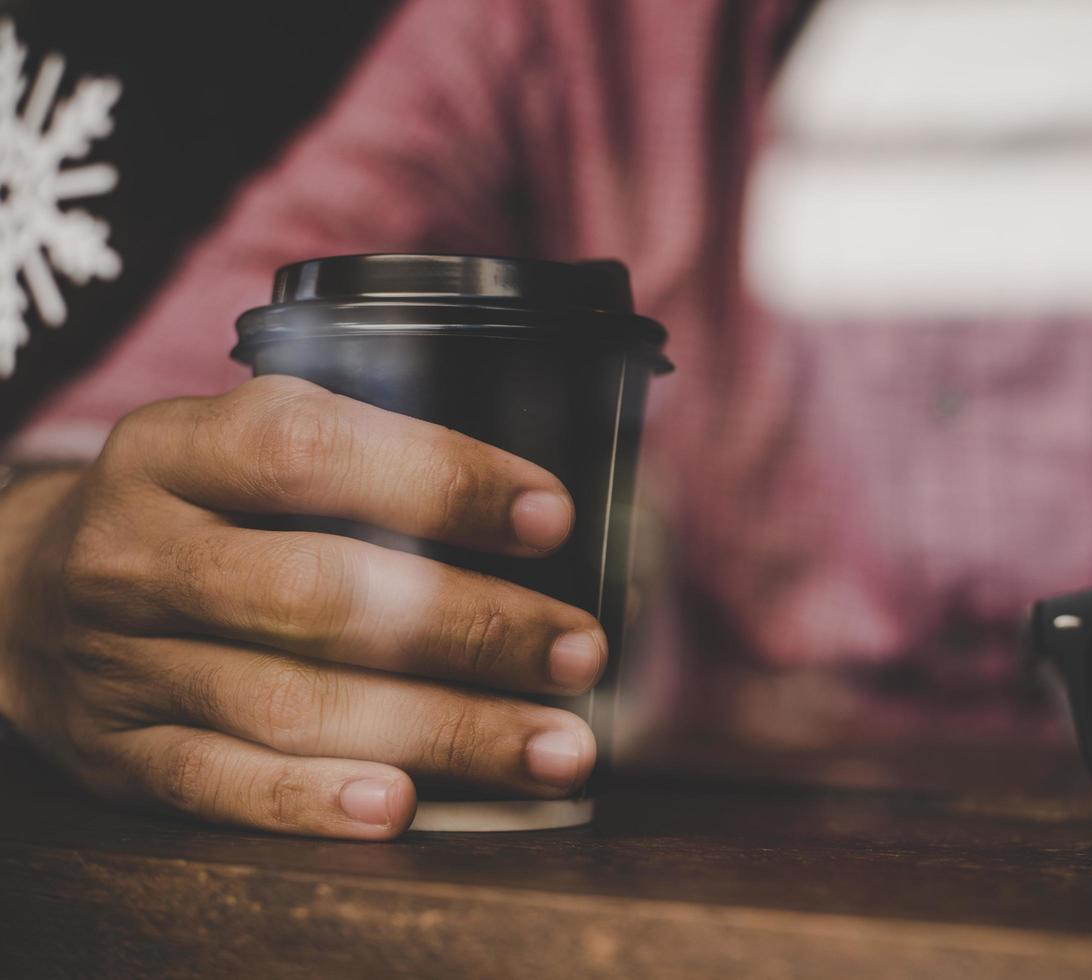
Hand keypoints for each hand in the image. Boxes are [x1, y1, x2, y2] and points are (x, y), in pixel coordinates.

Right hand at [0, 376, 602, 838]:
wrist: (21, 596)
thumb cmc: (190, 514)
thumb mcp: (238, 446)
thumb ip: (358, 457)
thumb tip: (536, 511)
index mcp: (177, 450)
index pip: (308, 448)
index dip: (438, 480)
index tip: (549, 518)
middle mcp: (140, 553)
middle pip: (318, 592)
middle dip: (470, 626)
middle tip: (578, 650)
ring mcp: (123, 662)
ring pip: (289, 702)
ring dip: (439, 729)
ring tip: (554, 746)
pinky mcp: (121, 756)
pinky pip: (220, 784)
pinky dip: (315, 801)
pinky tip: (406, 805)